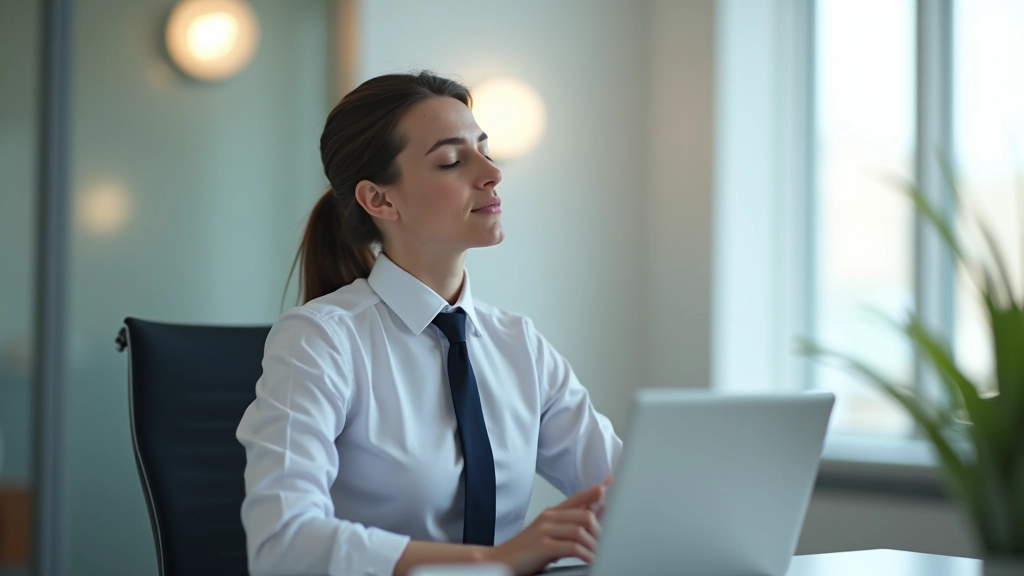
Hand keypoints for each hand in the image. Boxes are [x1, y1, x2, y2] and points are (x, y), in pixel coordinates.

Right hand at [485, 475, 612, 575]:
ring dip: (595, 545)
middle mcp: (549, 517)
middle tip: (609, 543)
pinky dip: (585, 554)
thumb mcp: (550, 533)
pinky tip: (591, 560)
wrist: (499, 560)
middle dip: (601, 529)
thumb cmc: (526, 550)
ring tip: (602, 555)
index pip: (578, 497)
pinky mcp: (542, 546)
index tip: (610, 483)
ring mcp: (545, 530)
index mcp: (552, 513)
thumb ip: (571, 523)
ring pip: (581, 530)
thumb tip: (595, 512)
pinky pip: (572, 547)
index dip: (595, 491)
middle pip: (585, 514)